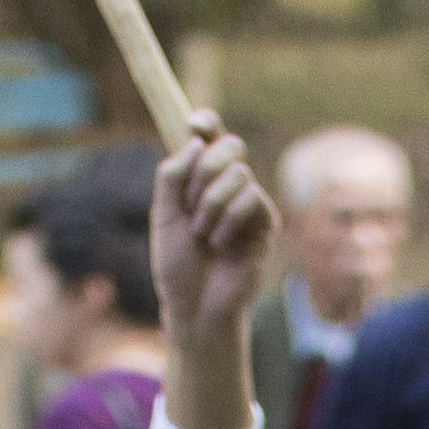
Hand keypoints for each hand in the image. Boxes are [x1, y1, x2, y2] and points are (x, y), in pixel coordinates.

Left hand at [152, 117, 275, 428]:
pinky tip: (221, 244)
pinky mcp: (266, 224)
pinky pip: (252, 198)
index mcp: (200, 180)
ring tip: (202, 235)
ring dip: (211, 204)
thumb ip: (171, 174)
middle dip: (204, 170)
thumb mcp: (162, 215)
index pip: (210, 137)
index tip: (196, 123)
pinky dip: (229, 220)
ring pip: (238, 172)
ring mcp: (249, 204)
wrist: (194, 306)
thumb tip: (194, 140)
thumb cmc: (176, 266)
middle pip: (229, 145)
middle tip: (190, 206)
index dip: (207, 122)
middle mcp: (227, 186)